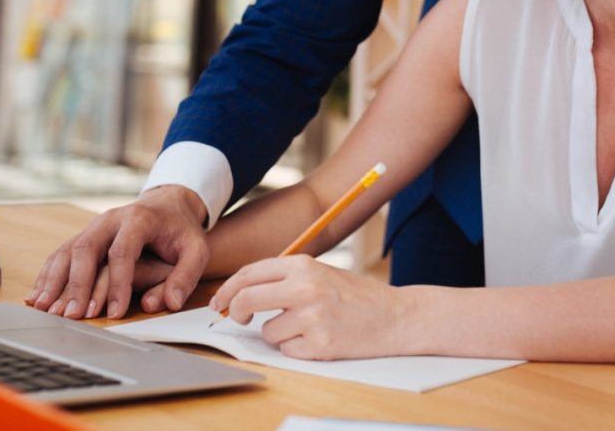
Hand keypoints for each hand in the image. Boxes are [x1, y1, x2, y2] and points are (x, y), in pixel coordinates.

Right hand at [26, 185, 209, 319]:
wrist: (168, 205)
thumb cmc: (181, 231)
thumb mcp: (196, 249)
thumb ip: (186, 275)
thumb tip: (170, 303)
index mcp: (139, 219)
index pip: (123, 251)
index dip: (117, 283)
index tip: (114, 311)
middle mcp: (111, 220)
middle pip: (86, 248)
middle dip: (78, 284)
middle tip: (73, 315)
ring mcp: (94, 226)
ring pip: (67, 250)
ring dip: (54, 281)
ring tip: (45, 310)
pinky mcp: (84, 236)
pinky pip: (60, 254)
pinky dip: (48, 275)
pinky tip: (38, 297)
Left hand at [210, 255, 411, 359]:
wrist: (396, 316)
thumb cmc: (355, 296)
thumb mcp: (320, 273)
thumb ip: (284, 279)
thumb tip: (238, 293)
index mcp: (303, 265)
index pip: (249, 274)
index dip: (227, 290)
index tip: (218, 302)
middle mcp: (306, 287)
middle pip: (246, 300)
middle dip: (234, 312)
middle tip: (239, 318)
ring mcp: (313, 316)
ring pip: (267, 331)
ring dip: (278, 333)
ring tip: (307, 326)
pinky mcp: (320, 343)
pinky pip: (287, 350)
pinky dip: (296, 348)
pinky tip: (318, 338)